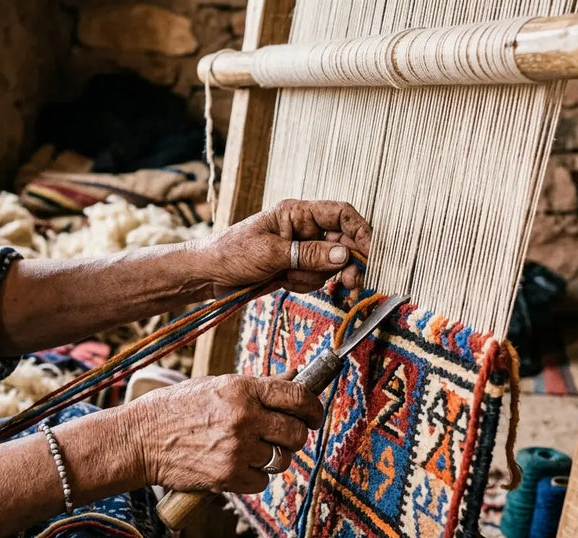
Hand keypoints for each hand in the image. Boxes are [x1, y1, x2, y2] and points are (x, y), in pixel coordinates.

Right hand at [129, 374, 323, 493]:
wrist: (140, 439)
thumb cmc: (177, 408)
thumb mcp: (216, 386)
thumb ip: (256, 389)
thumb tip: (295, 382)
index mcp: (242, 389)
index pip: (297, 396)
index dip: (313, 408)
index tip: (314, 415)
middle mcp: (243, 417)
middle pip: (296, 433)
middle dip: (295, 436)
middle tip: (283, 436)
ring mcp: (236, 449)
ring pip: (282, 460)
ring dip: (274, 458)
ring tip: (254, 451)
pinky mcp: (228, 477)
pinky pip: (262, 481)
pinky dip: (255, 477)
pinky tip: (238, 465)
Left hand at [193, 199, 371, 296]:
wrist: (207, 275)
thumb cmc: (231, 253)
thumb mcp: (271, 254)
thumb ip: (309, 254)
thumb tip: (345, 256)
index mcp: (297, 213)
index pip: (341, 215)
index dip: (360, 232)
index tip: (370, 254)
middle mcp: (303, 228)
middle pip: (342, 243)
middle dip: (344, 265)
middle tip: (351, 284)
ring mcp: (300, 249)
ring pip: (329, 265)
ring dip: (314, 277)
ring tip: (287, 277)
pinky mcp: (295, 267)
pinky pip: (315, 279)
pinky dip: (304, 284)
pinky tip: (283, 283)